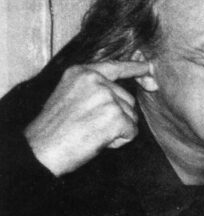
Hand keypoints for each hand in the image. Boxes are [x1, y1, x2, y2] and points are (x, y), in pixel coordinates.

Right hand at [24, 60, 149, 176]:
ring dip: (118, 129)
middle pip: (127, 99)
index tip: (148, 67)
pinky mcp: (116, 116)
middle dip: (116, 117)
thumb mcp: (69, 97)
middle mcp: (95, 80)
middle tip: (89, 127)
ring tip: (91, 133)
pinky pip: (131, 132)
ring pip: (131, 116)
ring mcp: (107, 97)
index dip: (133, 67)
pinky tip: (98, 141)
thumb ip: (93, 90)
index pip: (114, 66)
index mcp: (81, 72)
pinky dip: (119, 141)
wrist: (43, 148)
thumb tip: (119, 97)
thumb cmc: (53, 130)